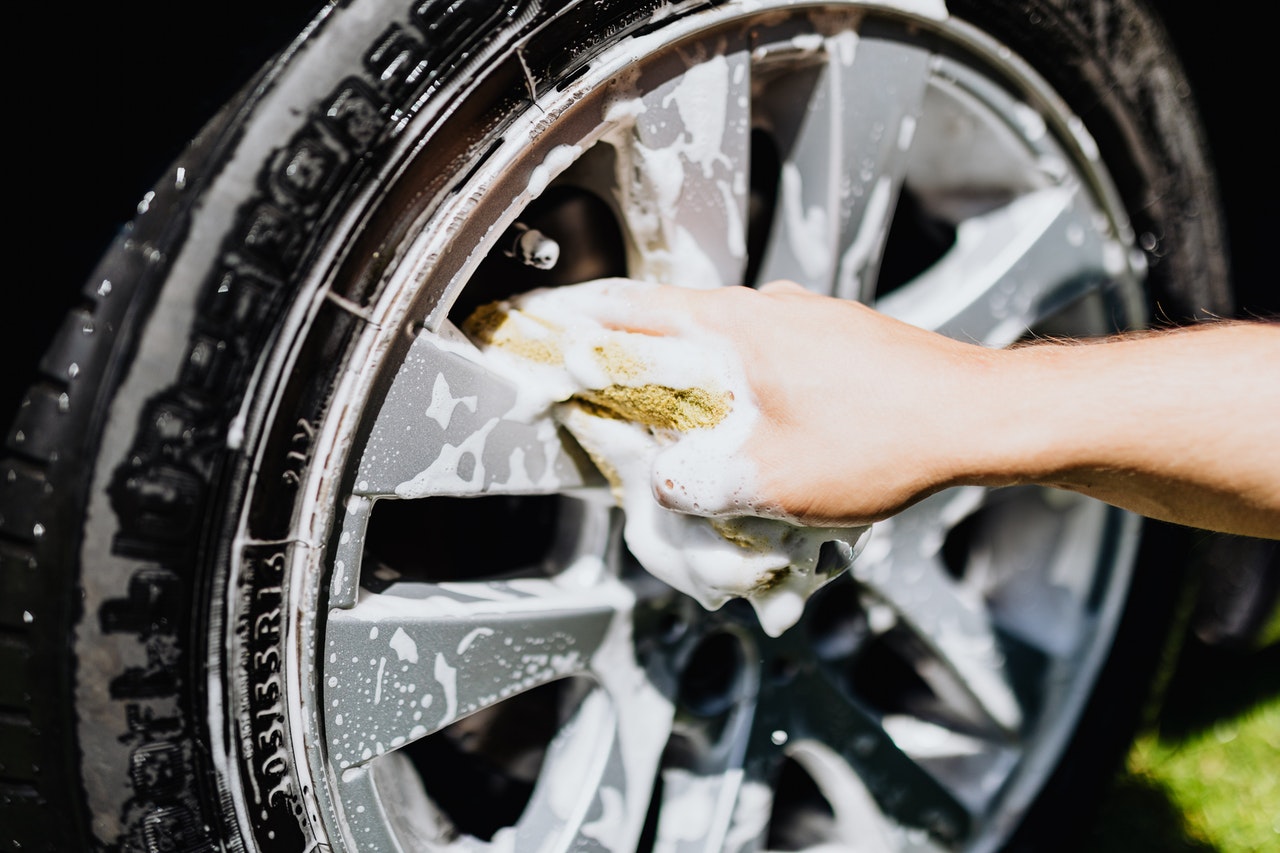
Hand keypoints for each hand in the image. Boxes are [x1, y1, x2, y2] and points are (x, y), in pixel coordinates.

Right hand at [581, 279, 990, 525]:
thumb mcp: (774, 481)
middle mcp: (768, 309)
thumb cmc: (887, 439)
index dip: (580, 321)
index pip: (634, 311)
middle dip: (632, 348)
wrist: (980, 417)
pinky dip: (740, 377)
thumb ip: (702, 484)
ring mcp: (805, 318)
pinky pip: (765, 349)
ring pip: (723, 336)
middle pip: (675, 319)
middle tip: (600, 378)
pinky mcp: (835, 337)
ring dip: (692, 368)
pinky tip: (753, 418)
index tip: (543, 325)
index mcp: (738, 329)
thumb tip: (665, 483)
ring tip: (677, 412)